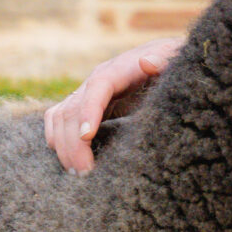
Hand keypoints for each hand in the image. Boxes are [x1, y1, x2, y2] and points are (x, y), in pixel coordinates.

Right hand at [44, 38, 182, 173]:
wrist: (162, 58)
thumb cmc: (169, 63)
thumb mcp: (173, 58)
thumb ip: (164, 60)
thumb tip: (148, 62)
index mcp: (119, 69)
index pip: (98, 87)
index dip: (88, 110)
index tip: (86, 136)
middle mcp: (97, 80)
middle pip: (73, 108)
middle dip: (74, 141)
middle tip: (85, 172)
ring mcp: (87, 92)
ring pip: (61, 116)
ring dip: (63, 145)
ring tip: (77, 174)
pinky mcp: (84, 105)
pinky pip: (59, 120)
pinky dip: (58, 140)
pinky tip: (68, 161)